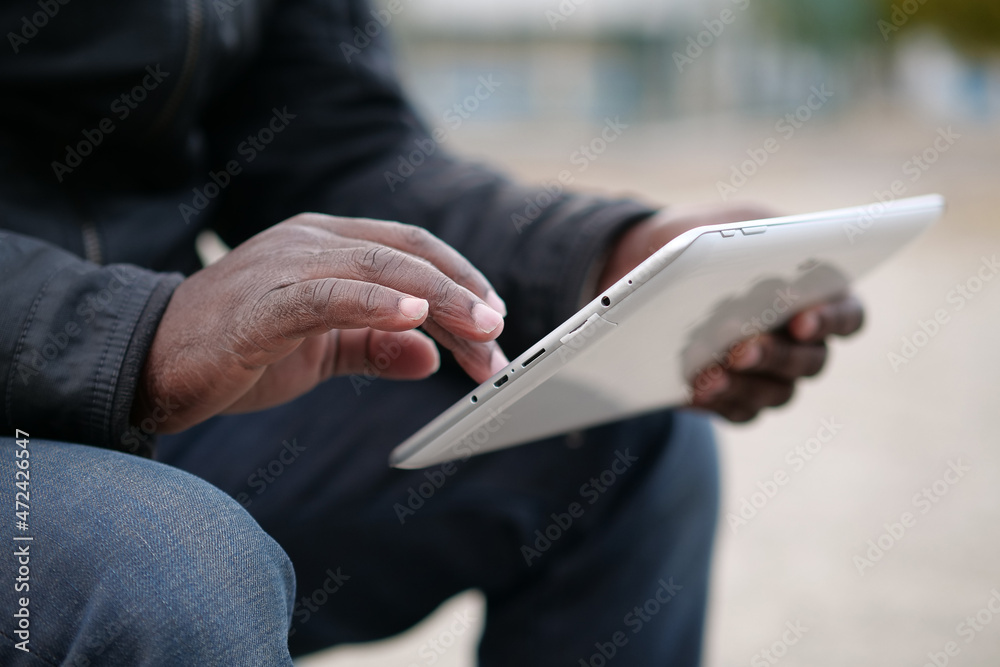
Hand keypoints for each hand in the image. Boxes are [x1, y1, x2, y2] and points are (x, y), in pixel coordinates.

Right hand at [134, 213, 508, 432]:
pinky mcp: (259, 304)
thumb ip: (375, 347)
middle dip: (462, 295)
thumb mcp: (322, 352)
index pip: (411, 248)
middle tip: (499, 337)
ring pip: (378, 268)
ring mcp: (283, 265)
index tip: (495, 323)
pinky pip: (327, 296)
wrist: (151, 365)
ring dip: (438, 299)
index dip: (460, 280)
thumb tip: (432, 356)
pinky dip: (375, 303)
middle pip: (406, 254)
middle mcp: (309, 241)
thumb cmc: (237, 350)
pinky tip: (413, 317)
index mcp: (326, 244)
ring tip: (480, 331)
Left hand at [599, 204, 864, 422]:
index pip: (846, 314)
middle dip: (773, 353)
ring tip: (708, 372)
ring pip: (775, 392)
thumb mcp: (721, 223)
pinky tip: (692, 389)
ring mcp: (775, 375)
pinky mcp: (738, 398)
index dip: (829, 319)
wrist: (650, 266)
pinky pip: (737, 410)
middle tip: (739, 346)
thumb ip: (740, 237)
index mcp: (817, 293)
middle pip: (809, 360)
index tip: (801, 318)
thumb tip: (733, 259)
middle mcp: (805, 342)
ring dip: (742, 383)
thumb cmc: (703, 237)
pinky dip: (716, 401)